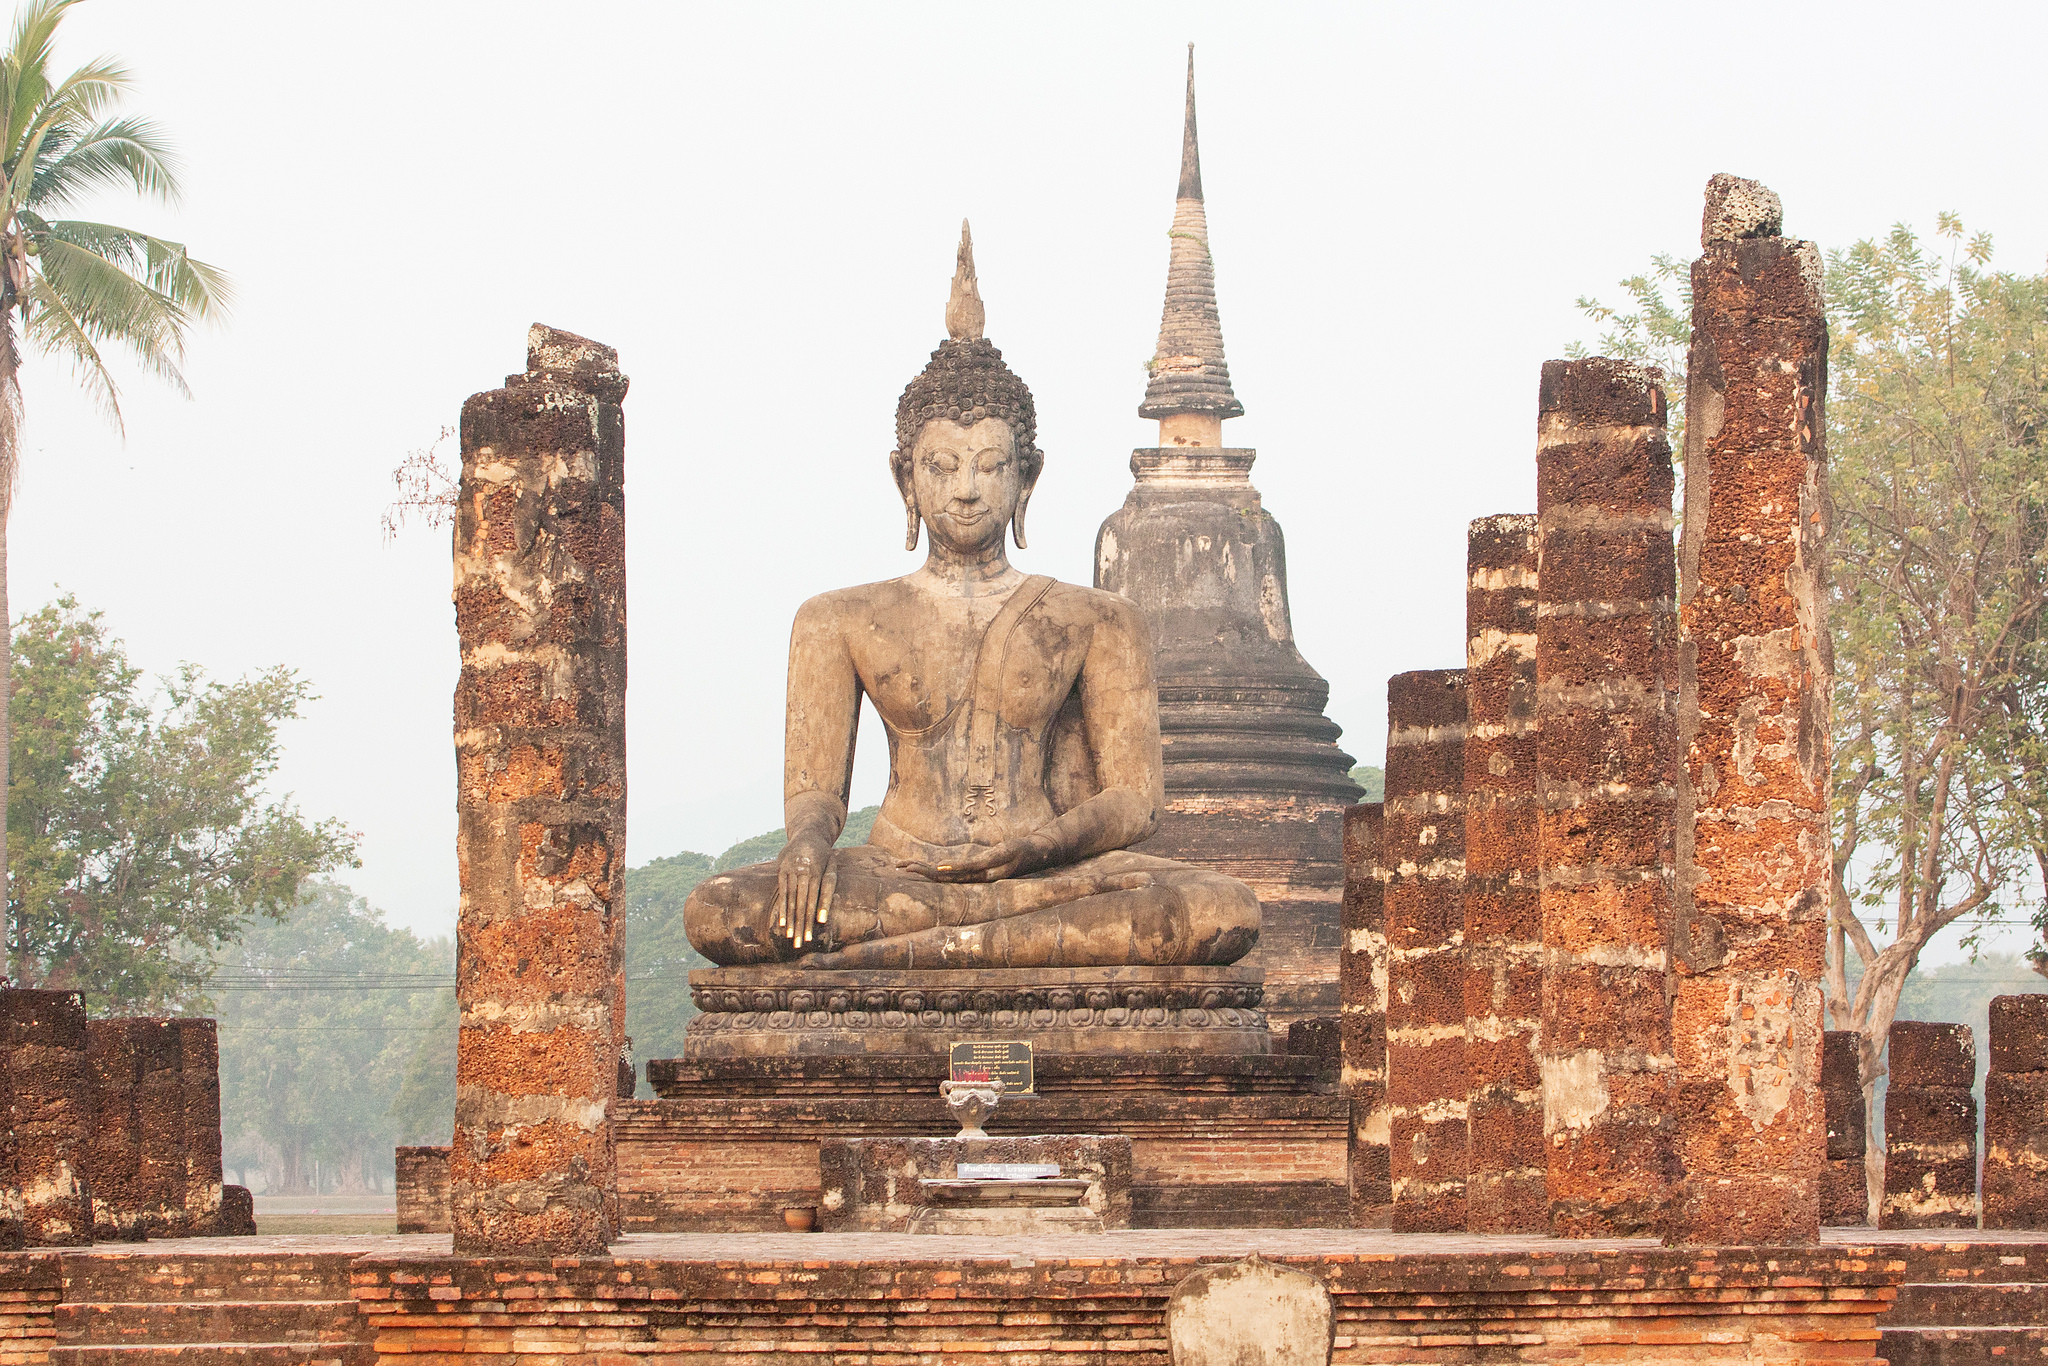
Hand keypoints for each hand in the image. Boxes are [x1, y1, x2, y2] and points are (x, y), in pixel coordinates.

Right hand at [774, 835, 838, 948]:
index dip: (809, 921)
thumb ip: (828, 892)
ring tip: (789, 937)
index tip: (809, 938)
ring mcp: (789, 870)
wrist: (809, 832)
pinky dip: (781, 908)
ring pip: (789, 900)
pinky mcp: (781, 870)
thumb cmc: (825, 856)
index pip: (811, 902)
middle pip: (799, 904)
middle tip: (798, 945)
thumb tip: (822, 920)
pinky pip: (781, 892)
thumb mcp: (831, 869)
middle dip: (799, 925)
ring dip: (789, 920)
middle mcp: (800, 871)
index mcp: (815, 872)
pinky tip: (781, 923)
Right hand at [899, 834, 1052, 884]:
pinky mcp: (992, 863)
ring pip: (952, 874)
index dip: (923, 872)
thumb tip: (966, 857)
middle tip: (898, 867)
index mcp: (973, 874)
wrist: (1039, 852)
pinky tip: (939, 869)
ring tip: (911, 867)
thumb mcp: (995, 854)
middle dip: (920, 872)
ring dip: (930, 872)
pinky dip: (954, 869)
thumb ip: (980, 858)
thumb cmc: (1018, 853)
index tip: (905, 865)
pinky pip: (969, 868)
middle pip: (942, 877)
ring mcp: (982, 871)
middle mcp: (975, 876)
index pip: (943, 876)